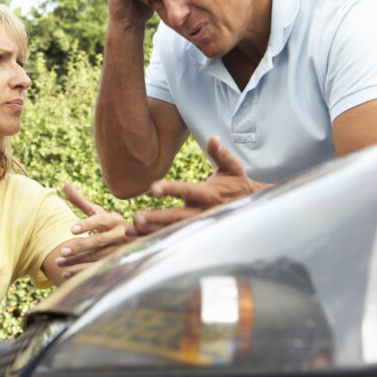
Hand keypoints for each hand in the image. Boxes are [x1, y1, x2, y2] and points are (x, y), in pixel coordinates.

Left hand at [56, 182, 131, 279]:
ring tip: (59, 262)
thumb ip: (80, 201)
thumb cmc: (109, 225)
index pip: (101, 220)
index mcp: (115, 220)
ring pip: (98, 257)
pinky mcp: (117, 264)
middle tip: (62, 250)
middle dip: (81, 246)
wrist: (134, 242)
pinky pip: (98, 270)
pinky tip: (65, 275)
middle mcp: (120, 235)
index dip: (87, 224)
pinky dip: (81, 273)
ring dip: (78, 261)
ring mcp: (120, 251)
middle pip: (100, 241)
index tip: (71, 229)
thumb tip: (64, 184)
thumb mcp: (98, 212)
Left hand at [132, 136, 267, 234]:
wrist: (247, 207)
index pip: (186, 191)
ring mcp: (196, 225)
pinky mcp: (192, 231)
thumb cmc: (237, 184)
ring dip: (150, 231)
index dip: (170, 189)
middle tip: (137, 218)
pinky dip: (153, 238)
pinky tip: (134, 237)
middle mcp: (201, 212)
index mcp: (209, 195)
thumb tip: (213, 138)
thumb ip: (221, 154)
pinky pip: (170, 236)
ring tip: (130, 229)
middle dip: (157, 218)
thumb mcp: (233, 167)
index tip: (153, 187)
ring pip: (170, 230)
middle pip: (176, 217)